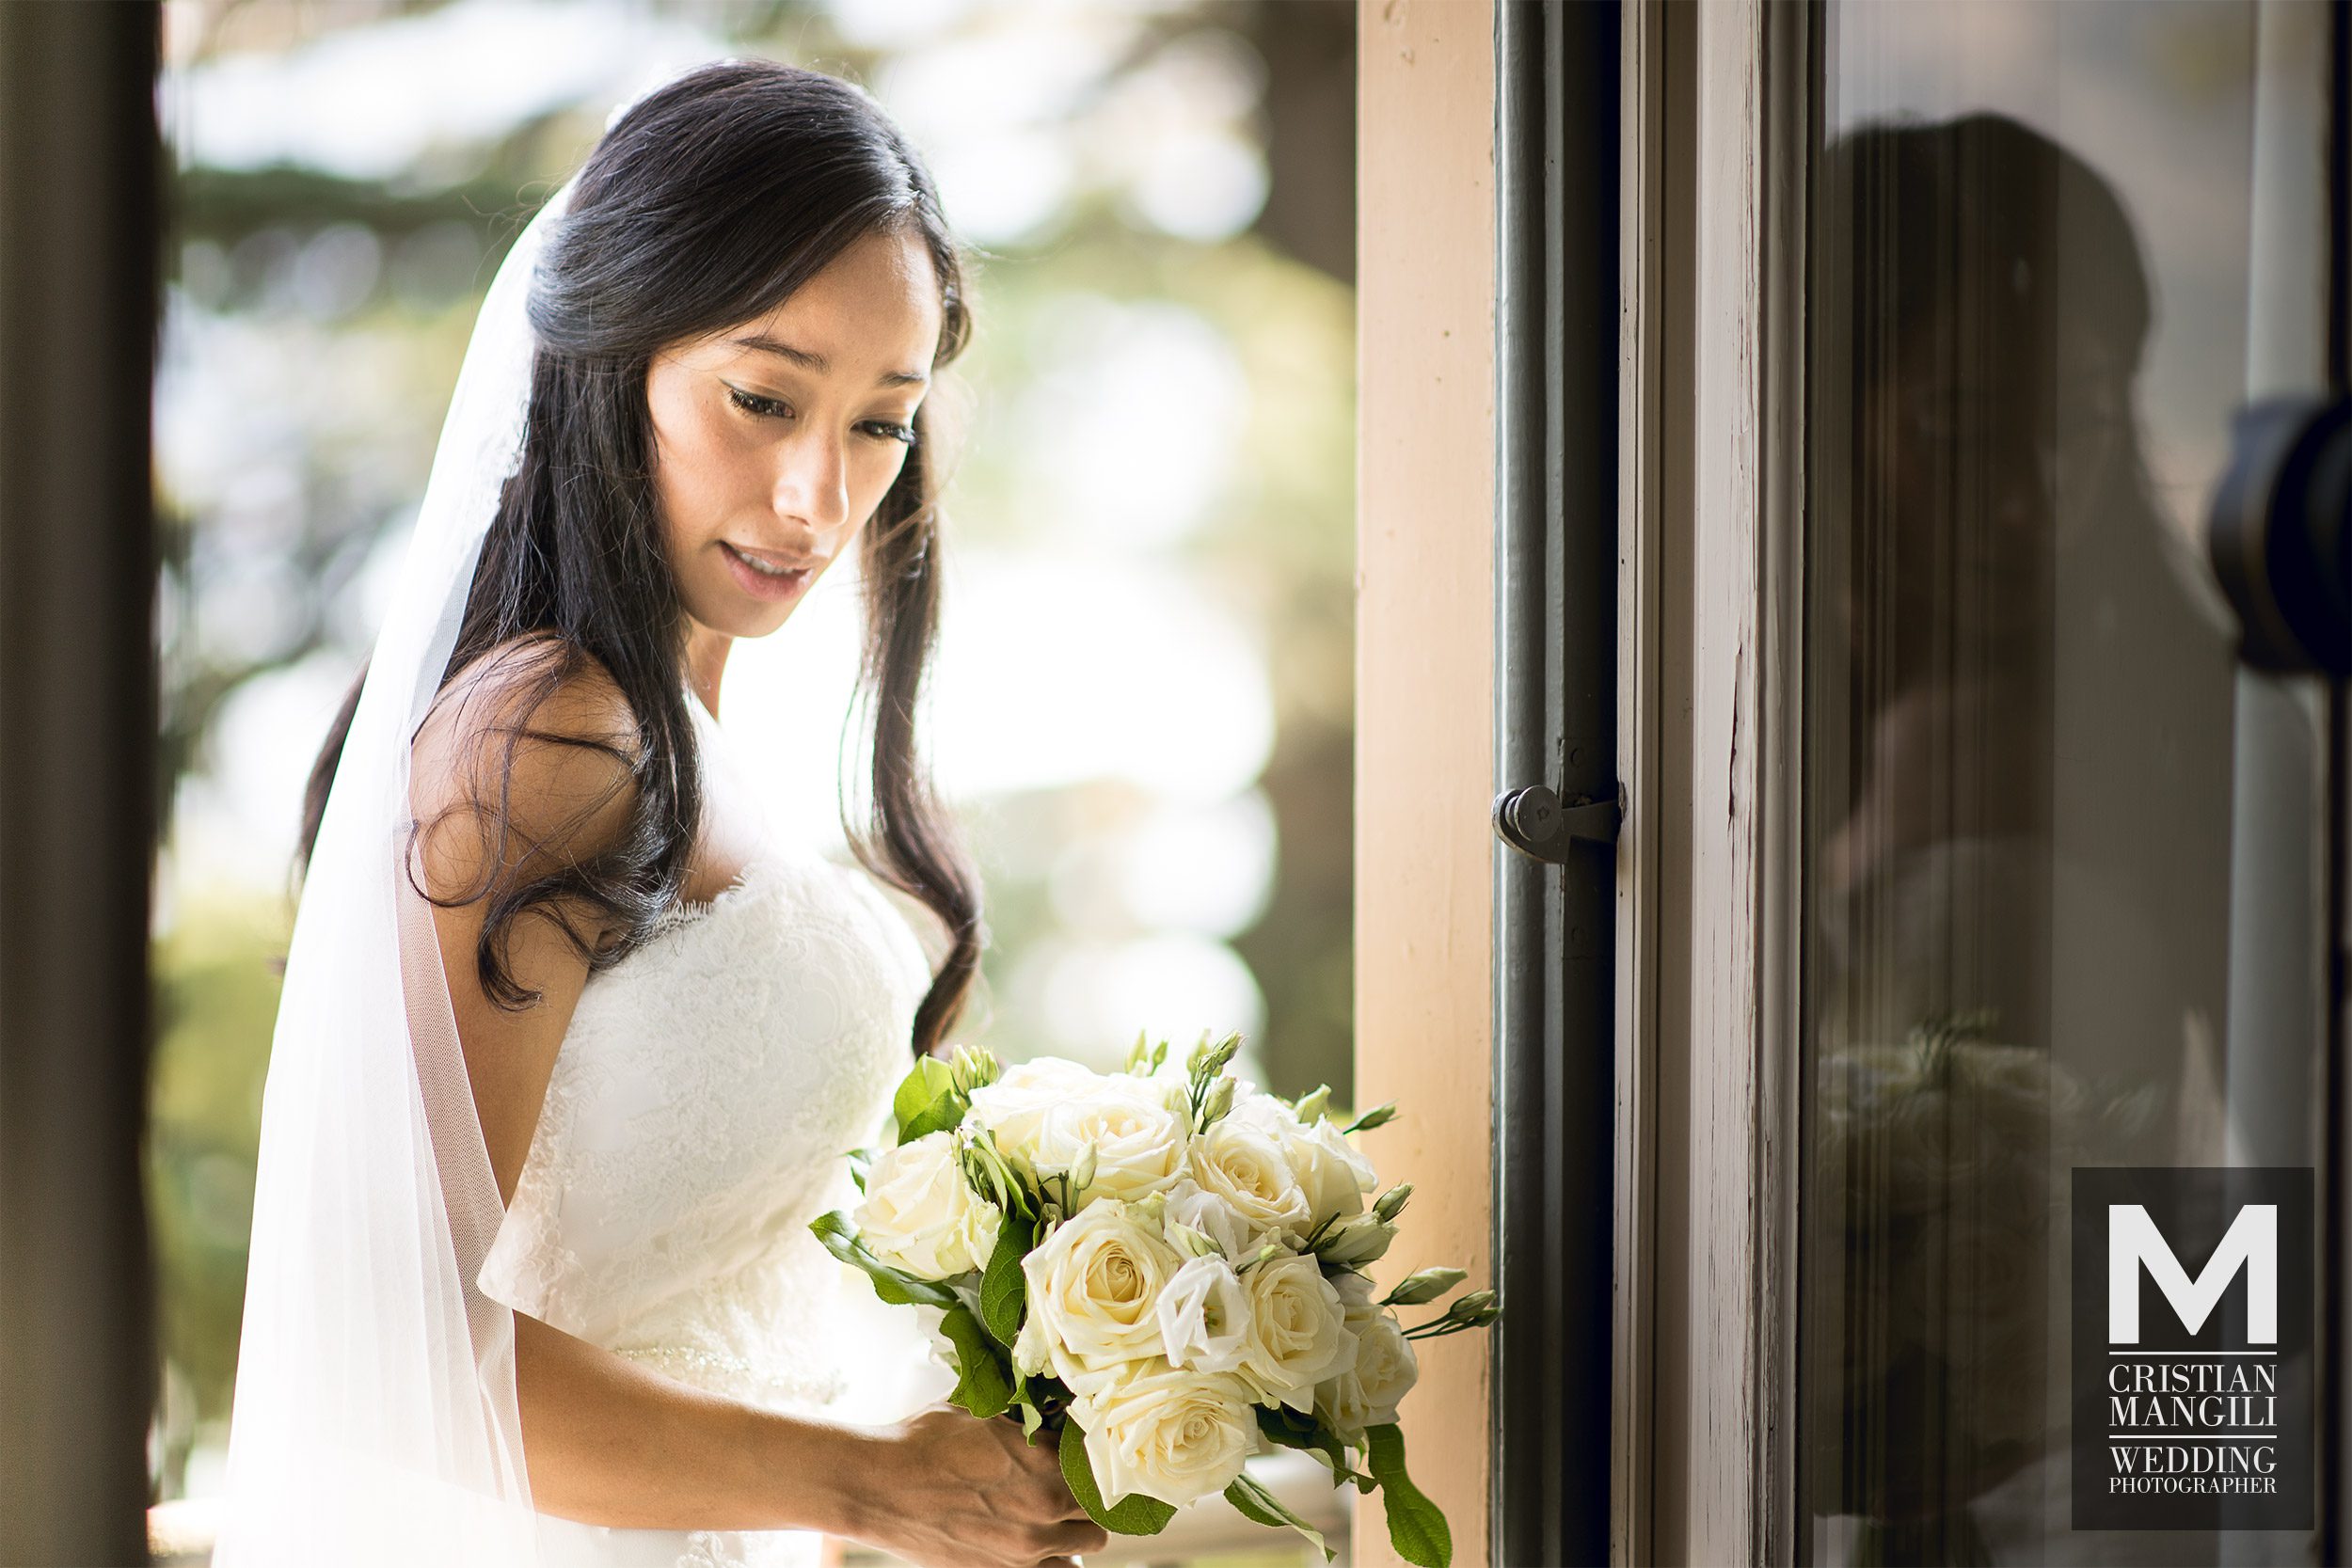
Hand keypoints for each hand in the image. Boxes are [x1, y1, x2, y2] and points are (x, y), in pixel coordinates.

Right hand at [845, 1401, 1109, 1567]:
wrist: (878, 1486)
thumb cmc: (924, 1442)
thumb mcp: (982, 1416)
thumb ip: (1024, 1427)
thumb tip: (1046, 1420)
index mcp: (1045, 1464)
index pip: (1100, 1468)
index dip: (1095, 1462)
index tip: (1087, 1458)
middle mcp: (1044, 1510)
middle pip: (1099, 1514)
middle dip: (1090, 1501)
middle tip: (1073, 1490)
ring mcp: (1024, 1549)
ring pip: (1083, 1549)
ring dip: (1075, 1534)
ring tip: (1056, 1521)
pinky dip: (1049, 1561)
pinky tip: (1033, 1545)